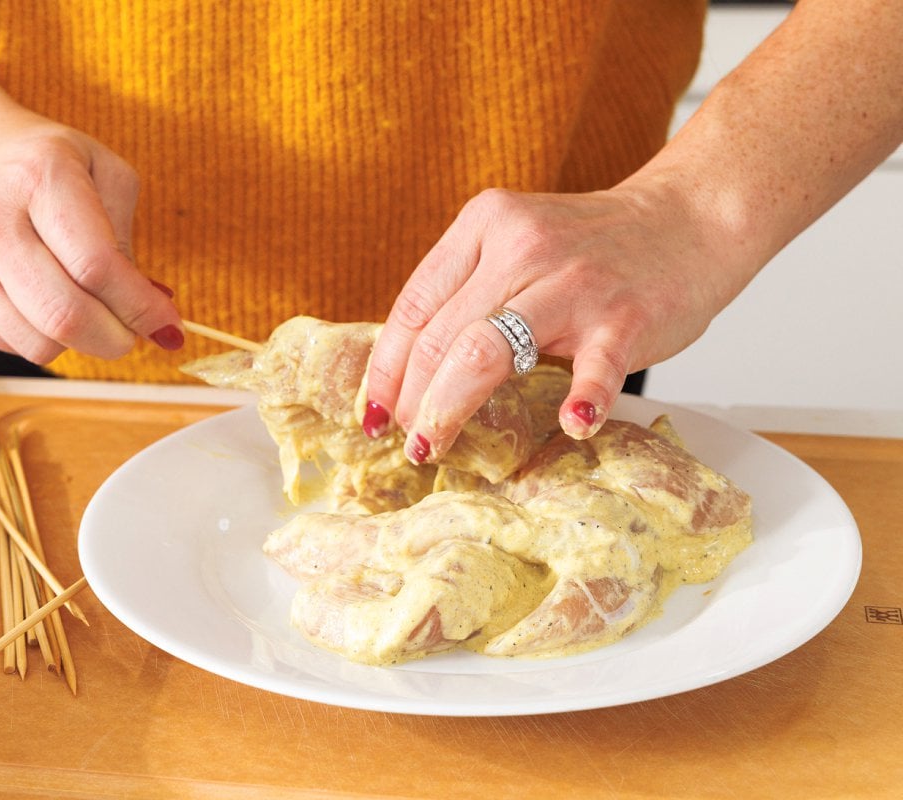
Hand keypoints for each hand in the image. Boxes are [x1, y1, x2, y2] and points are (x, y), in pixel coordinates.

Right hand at [0, 115, 181, 364]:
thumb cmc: (44, 165)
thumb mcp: (104, 173)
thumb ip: (128, 241)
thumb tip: (155, 314)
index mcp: (40, 180)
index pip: (96, 266)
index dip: (140, 306)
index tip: (168, 324)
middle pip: (65, 316)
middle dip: (116, 339)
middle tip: (135, 332)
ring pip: (39, 343)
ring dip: (81, 341)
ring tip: (90, 308)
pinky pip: (14, 345)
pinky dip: (45, 336)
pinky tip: (47, 299)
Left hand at [363, 185, 739, 460]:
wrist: (689, 218)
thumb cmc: (593, 248)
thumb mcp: (515, 245)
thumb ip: (468, 291)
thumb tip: (407, 371)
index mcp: (483, 225)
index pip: (413, 307)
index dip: (385, 369)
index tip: (373, 412)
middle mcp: (520, 247)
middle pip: (438, 338)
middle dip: (411, 401)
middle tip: (409, 441)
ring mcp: (573, 282)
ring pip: (484, 352)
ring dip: (449, 409)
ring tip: (435, 445)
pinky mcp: (624, 316)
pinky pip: (594, 367)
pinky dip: (580, 400)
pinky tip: (569, 425)